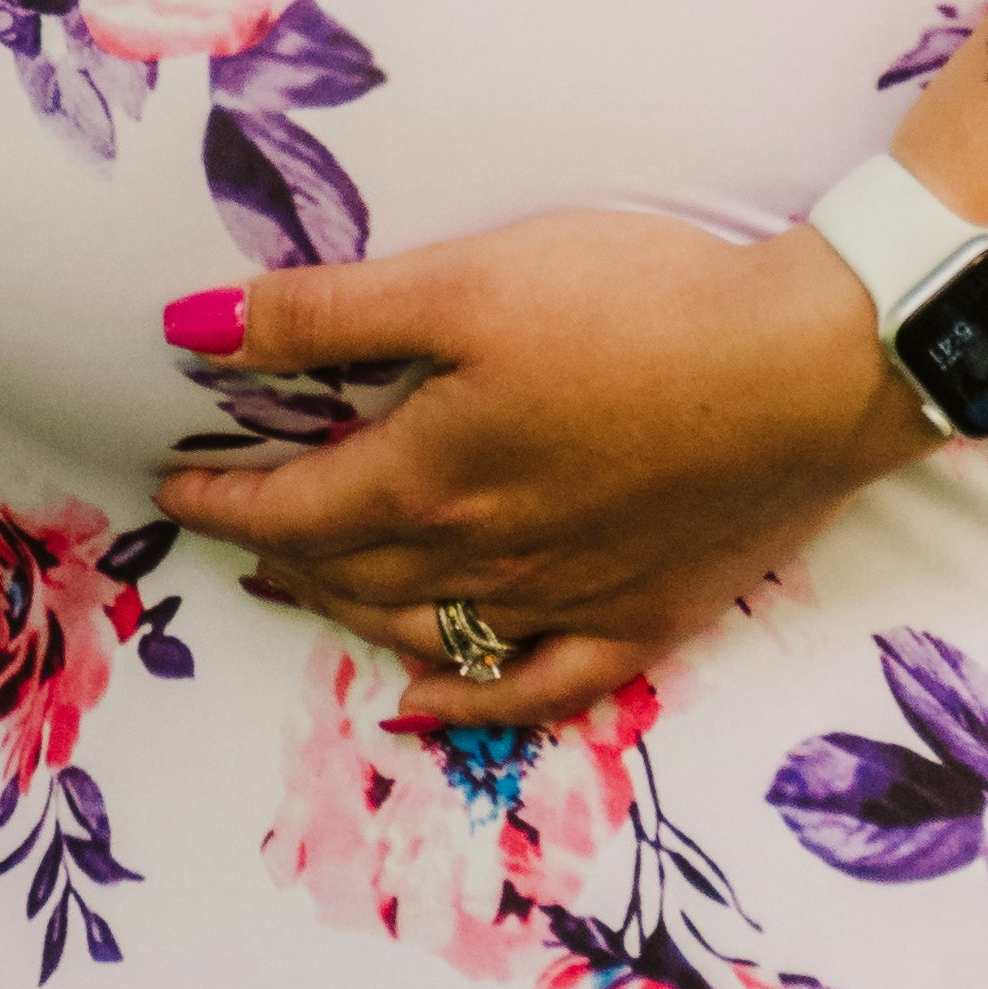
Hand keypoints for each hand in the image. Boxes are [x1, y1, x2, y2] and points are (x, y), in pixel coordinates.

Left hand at [147, 211, 939, 730]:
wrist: (811, 368)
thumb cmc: (637, 308)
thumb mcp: (462, 283)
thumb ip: (323, 314)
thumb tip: (189, 327)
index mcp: (427, 480)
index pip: (288, 509)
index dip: (222, 499)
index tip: (175, 486)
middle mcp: (482, 560)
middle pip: (347, 571)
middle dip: (276, 551)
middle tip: (235, 531)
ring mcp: (564, 602)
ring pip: (422, 631)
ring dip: (348, 613)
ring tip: (305, 591)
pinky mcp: (644, 619)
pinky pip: (531, 690)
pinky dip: (464, 703)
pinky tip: (422, 704)